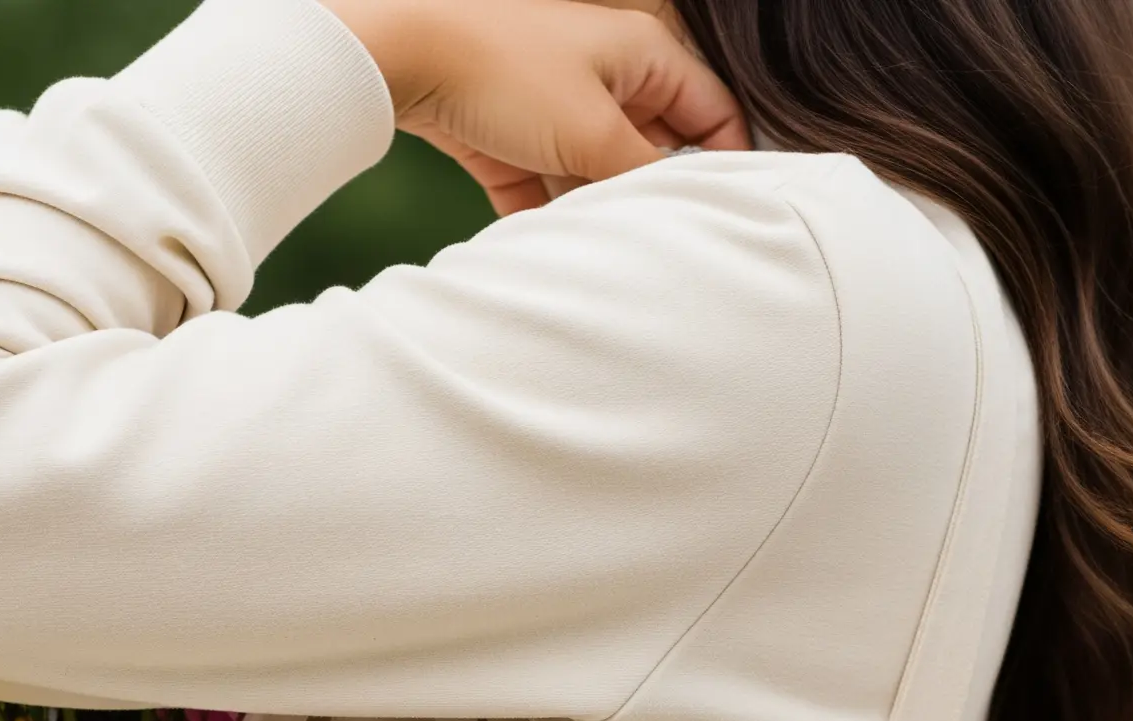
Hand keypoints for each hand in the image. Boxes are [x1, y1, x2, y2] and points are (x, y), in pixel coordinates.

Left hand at [323, 0, 749, 214]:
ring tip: (600, 254)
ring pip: (597, 175)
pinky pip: (546, 189)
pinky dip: (548, 218)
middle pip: (652, 150)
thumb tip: (678, 209)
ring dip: (595, 212)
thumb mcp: (592, 134)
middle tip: (654, 247)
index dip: (724, 165)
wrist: (408, 56)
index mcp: (643, 55)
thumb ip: (645, 174)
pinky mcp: (513, 138)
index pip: (712, 113)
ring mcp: (557, 106)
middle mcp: (607, 75)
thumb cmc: (507, 75)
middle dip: (650, 198)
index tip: (720, 220)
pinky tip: (549, 251)